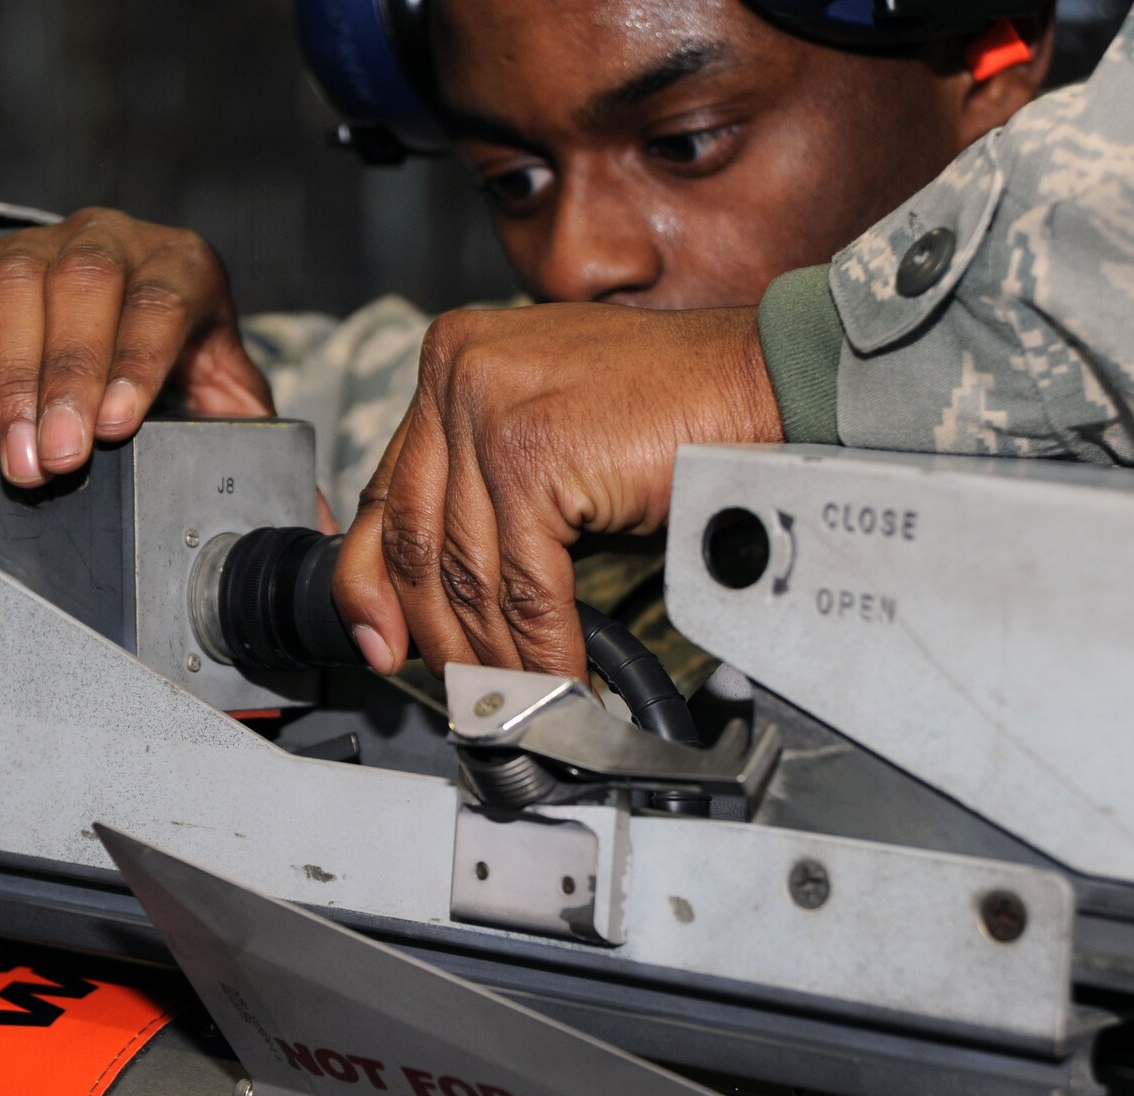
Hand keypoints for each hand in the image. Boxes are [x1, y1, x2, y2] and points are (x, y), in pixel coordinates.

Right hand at [0, 208, 272, 485]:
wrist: (97, 303)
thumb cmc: (167, 354)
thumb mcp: (217, 387)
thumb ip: (254, 442)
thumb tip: (316, 523)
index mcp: (183, 267)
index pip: (163, 303)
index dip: (138, 362)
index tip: (117, 424)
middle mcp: (112, 241)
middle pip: (87, 289)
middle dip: (69, 379)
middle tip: (59, 458)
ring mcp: (41, 244)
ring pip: (19, 288)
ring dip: (17, 377)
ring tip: (21, 452)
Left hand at [332, 303, 780, 679]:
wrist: (760, 379)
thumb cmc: (673, 406)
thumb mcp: (552, 437)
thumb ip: (486, 490)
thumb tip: (444, 591)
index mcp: (451, 361)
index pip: (386, 492)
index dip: (373, 583)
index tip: (381, 643)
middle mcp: (456, 373)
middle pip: (415, 537)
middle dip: (432, 632)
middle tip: (457, 687)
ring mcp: (488, 408)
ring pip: (469, 572)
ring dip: (495, 653)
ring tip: (515, 695)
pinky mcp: (530, 454)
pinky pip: (524, 586)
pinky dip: (541, 648)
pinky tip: (558, 678)